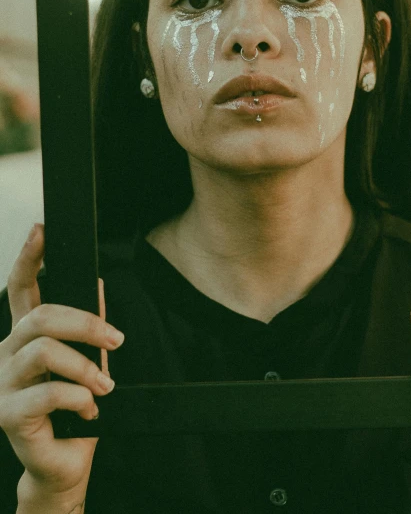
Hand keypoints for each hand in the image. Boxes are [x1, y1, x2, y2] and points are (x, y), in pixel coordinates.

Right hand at [0, 224, 123, 498]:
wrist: (63, 464)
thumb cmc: (74, 411)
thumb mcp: (86, 362)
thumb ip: (87, 328)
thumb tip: (99, 285)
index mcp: (24, 336)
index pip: (23, 288)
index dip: (30, 257)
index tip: (42, 230)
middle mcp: (6, 353)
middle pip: (41, 316)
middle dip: (86, 323)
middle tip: (116, 340)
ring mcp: (1, 383)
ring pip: (44, 350)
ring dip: (85, 367)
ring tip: (103, 386)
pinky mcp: (6, 412)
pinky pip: (50, 391)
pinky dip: (80, 399)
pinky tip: (89, 411)